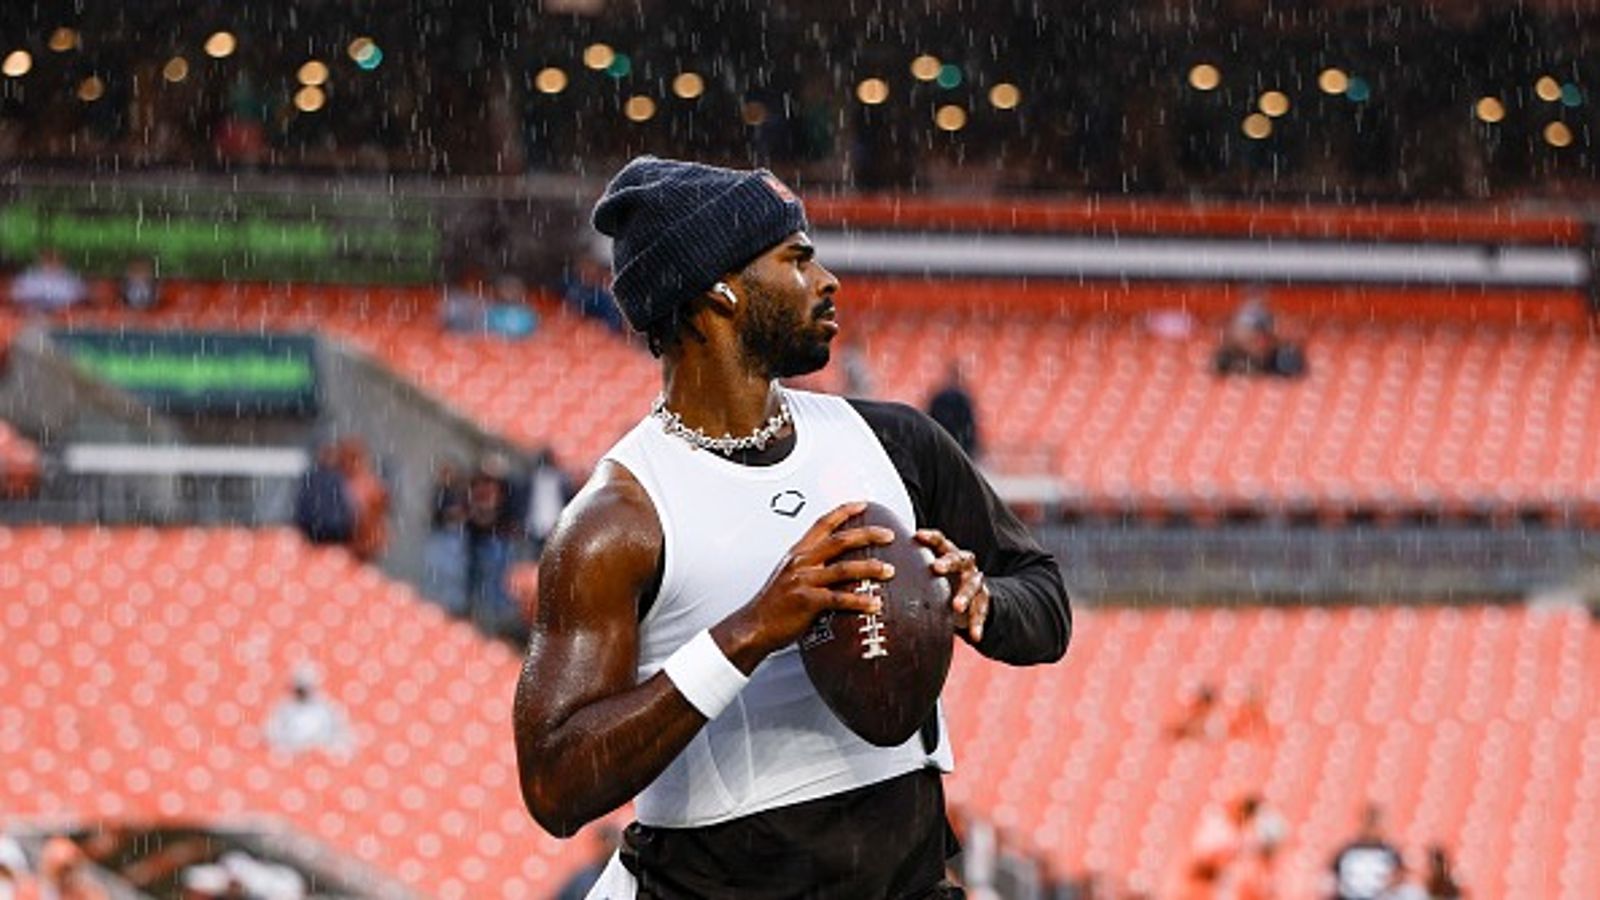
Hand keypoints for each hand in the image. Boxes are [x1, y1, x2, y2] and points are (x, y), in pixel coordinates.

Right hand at [717, 501, 896, 667]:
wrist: (754, 625)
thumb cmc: (773, 604)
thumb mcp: (789, 575)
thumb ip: (810, 565)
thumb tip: (834, 564)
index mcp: (798, 553)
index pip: (823, 523)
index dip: (844, 511)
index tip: (863, 505)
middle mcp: (801, 562)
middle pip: (839, 540)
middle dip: (867, 534)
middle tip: (888, 535)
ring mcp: (803, 581)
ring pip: (843, 568)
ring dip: (870, 568)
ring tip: (889, 570)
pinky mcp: (807, 602)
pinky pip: (839, 599)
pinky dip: (859, 601)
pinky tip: (873, 604)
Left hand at [916, 528, 988, 643]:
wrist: (970, 597)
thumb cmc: (940, 582)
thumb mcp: (928, 573)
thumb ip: (910, 570)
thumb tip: (874, 570)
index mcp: (949, 553)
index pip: (940, 541)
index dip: (930, 538)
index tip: (917, 535)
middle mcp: (965, 564)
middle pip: (959, 559)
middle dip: (948, 562)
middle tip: (936, 568)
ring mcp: (975, 581)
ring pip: (973, 585)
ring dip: (964, 595)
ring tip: (956, 606)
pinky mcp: (983, 600)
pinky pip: (982, 611)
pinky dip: (977, 623)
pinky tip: (974, 636)